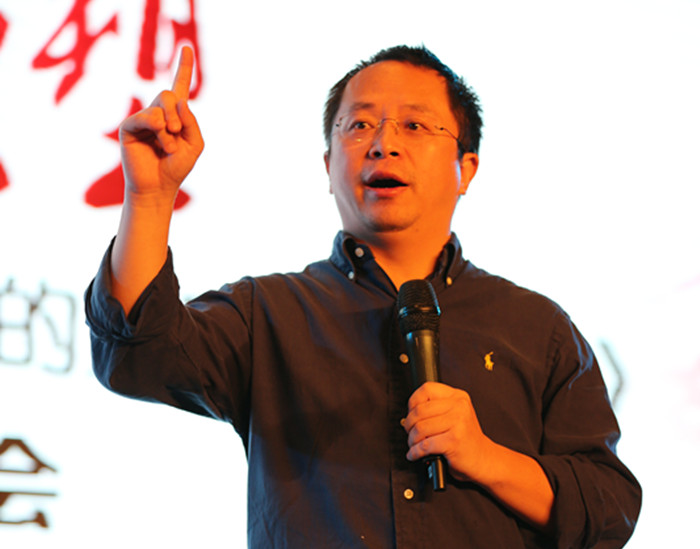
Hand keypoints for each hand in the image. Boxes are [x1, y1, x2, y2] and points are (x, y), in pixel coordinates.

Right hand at [119, 46, 203, 203]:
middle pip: (169, 94)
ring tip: (168, 146)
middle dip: (177, 115)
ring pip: (160, 106)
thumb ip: (191, 121)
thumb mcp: (195, 144)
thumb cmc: (176, 167)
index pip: (180, 86)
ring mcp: (142, 118)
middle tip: (177, 133)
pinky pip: (146, 117)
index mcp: (176, 115)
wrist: (159, 186)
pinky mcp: (129, 126)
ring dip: (170, 127)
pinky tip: (159, 144)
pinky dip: (158, 130)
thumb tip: (179, 101)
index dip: (184, 67)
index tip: (187, 47)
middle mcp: (158, 113)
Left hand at [403, 382, 492, 482]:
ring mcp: (458, 423)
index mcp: (458, 396)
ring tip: (414, 444)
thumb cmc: (466, 438)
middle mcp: (459, 407)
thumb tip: (411, 411)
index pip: (427, 389)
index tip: (411, 413)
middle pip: (420, 410)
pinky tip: (415, 454)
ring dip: (412, 440)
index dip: (413, 402)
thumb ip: (437, 407)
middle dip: (409, 424)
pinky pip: (425, 445)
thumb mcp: (456, 414)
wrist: (484, 458)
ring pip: (420, 428)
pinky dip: (415, 452)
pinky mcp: (453, 441)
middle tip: (410, 432)